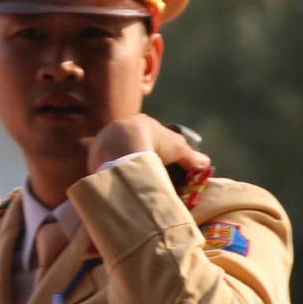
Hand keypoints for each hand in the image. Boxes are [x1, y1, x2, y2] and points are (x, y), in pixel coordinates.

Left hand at [87, 114, 211, 177]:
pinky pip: (106, 163)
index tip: (162, 159)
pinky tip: (118, 181)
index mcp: (140, 122)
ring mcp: (106, 140)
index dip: (158, 146)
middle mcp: (121, 127)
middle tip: (148, 171)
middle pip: (132, 143)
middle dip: (139, 155)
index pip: (151, 133)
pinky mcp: (96, 155)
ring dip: (124, 163)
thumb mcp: (178, 148)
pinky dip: (113, 172)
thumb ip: (191, 156)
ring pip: (117, 152)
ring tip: (133, 179)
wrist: (122, 145)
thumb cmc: (153, 142)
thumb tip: (206, 163)